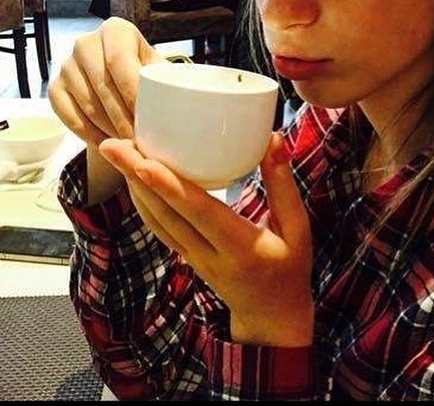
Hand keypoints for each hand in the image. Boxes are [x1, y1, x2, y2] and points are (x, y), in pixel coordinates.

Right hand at [48, 17, 164, 147]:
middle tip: (139, 140)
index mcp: (115, 30)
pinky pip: (70, 116)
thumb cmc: (145, 74)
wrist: (120, 81)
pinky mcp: (55, 88)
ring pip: (87, 104)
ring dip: (109, 129)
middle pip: (102, 85)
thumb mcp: (159, 69)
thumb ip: (168, 78)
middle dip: (123, 117)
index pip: (119, 61)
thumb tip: (181, 98)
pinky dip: (90, 134)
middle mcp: (86, 43)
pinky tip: (108, 144)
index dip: (132, 93)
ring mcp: (66, 65)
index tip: (147, 118)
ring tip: (128, 144)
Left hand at [99, 132, 313, 347]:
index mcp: (241, 247)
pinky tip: (132, 179)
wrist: (272, 318)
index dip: (170, 187)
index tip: (144, 162)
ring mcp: (193, 259)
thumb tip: (272, 139)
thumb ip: (283, 184)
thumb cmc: (290, 268)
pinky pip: (159, 228)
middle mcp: (209, 255)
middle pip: (166, 213)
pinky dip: (142, 201)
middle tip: (113, 144)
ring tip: (116, 152)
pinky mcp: (186, 257)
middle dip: (136, 176)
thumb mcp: (297, 228)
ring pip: (156, 221)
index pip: (199, 213)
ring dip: (133, 185)